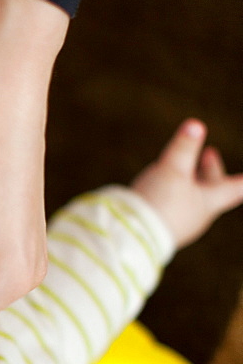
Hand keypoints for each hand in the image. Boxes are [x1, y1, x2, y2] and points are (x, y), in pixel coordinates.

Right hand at [132, 119, 242, 247]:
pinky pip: (173, 212)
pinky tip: (158, 193)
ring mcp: (181, 227)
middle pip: (213, 190)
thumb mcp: (171, 169)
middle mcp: (200, 216)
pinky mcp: (162, 234)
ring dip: (190, 184)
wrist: (131, 238)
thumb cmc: (158, 203)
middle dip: (210, 170)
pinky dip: (172, 198)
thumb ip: (183, 148)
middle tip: (209, 152)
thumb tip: (196, 124)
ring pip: (192, 201)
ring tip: (180, 170)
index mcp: (210, 201)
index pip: (238, 187)